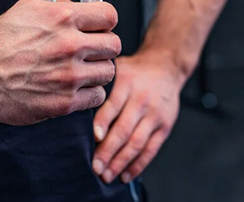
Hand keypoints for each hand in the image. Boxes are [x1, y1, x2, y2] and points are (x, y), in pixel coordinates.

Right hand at [0, 0, 120, 125]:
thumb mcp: (28, 8)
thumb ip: (58, 6)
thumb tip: (78, 7)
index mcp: (63, 17)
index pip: (109, 15)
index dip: (106, 21)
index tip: (101, 26)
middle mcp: (70, 45)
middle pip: (114, 45)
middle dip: (104, 46)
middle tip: (93, 50)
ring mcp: (69, 75)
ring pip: (109, 71)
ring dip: (98, 70)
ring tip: (83, 69)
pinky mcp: (64, 102)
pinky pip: (97, 96)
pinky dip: (90, 92)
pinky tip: (77, 87)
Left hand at [92, 52, 184, 183]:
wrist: (166, 67)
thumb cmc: (134, 71)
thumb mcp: (117, 68)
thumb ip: (101, 84)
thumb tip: (77, 102)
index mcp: (127, 84)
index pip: (113, 106)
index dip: (103, 123)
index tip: (94, 138)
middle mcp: (142, 100)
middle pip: (124, 129)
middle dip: (109, 150)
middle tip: (95, 167)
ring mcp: (155, 115)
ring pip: (137, 143)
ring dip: (121, 162)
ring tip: (107, 175)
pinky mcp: (165, 126)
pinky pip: (151, 149)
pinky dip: (138, 165)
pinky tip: (125, 175)